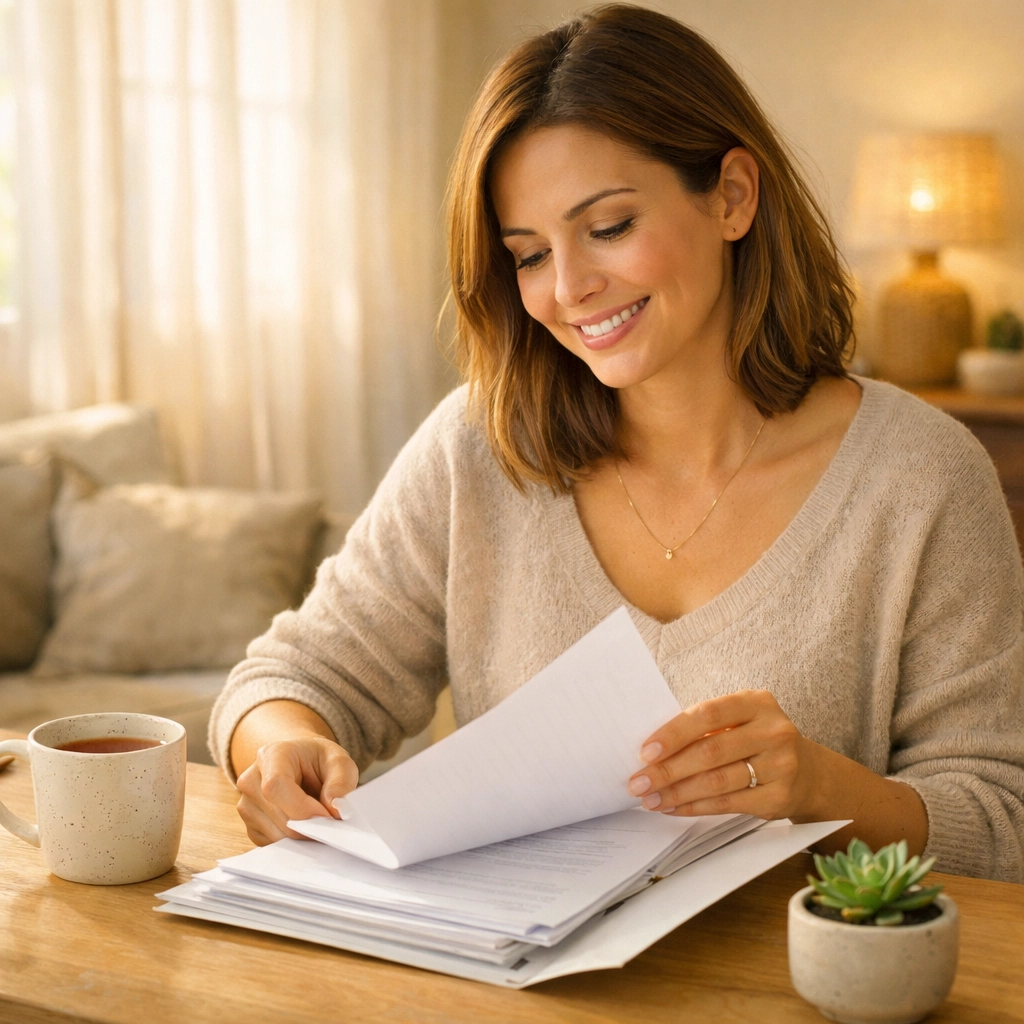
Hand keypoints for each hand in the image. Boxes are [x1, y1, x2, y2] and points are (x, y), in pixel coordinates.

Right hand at [235, 736, 358, 845]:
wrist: (299, 763)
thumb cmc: (317, 760)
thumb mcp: (338, 760)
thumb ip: (341, 782)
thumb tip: (336, 811)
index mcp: (271, 755)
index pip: (276, 786)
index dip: (302, 808)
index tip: (327, 817)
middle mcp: (251, 780)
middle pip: (278, 816)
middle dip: (310, 827)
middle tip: (332, 823)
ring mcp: (247, 805)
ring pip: (276, 835)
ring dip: (303, 836)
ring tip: (317, 818)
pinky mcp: (250, 826)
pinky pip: (273, 844)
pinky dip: (293, 842)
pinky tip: (304, 825)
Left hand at [627, 689, 817, 819]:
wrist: (808, 773)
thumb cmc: (757, 740)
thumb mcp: (740, 721)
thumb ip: (704, 727)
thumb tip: (651, 749)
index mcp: (757, 703)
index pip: (708, 715)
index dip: (673, 733)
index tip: (645, 752)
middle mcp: (773, 731)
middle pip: (710, 752)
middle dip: (667, 770)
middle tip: (638, 782)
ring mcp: (780, 765)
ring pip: (716, 781)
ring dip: (677, 792)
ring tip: (650, 799)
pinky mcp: (778, 797)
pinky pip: (727, 804)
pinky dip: (695, 807)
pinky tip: (673, 808)